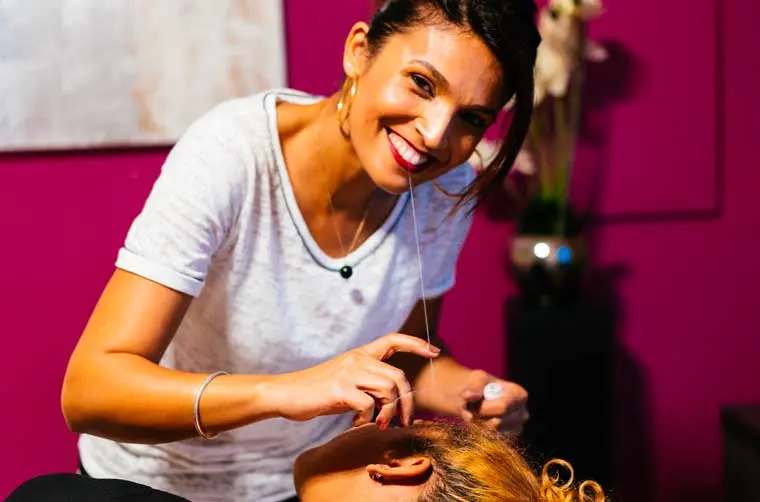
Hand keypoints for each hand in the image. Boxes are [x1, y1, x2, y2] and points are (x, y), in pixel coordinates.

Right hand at [270, 334, 439, 427]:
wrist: (286, 393)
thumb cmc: (317, 391)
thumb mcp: (346, 380)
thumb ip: (368, 384)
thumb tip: (392, 401)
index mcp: (360, 354)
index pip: (393, 339)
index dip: (416, 343)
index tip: (433, 351)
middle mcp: (357, 360)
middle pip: (398, 376)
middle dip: (407, 401)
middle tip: (406, 420)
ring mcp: (349, 373)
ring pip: (388, 390)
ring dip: (389, 412)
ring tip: (380, 424)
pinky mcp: (341, 389)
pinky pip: (369, 405)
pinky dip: (367, 419)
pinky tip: (356, 423)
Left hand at [461, 370, 528, 434]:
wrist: (478, 397)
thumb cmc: (480, 386)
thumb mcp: (476, 379)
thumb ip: (473, 386)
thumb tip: (468, 396)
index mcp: (520, 395)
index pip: (502, 407)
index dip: (484, 407)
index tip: (473, 401)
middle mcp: (523, 414)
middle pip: (497, 423)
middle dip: (479, 416)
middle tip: (471, 406)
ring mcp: (517, 429)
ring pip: (492, 433)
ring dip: (478, 423)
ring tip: (476, 411)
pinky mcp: (508, 439)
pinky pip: (490, 439)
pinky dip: (479, 430)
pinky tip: (479, 420)